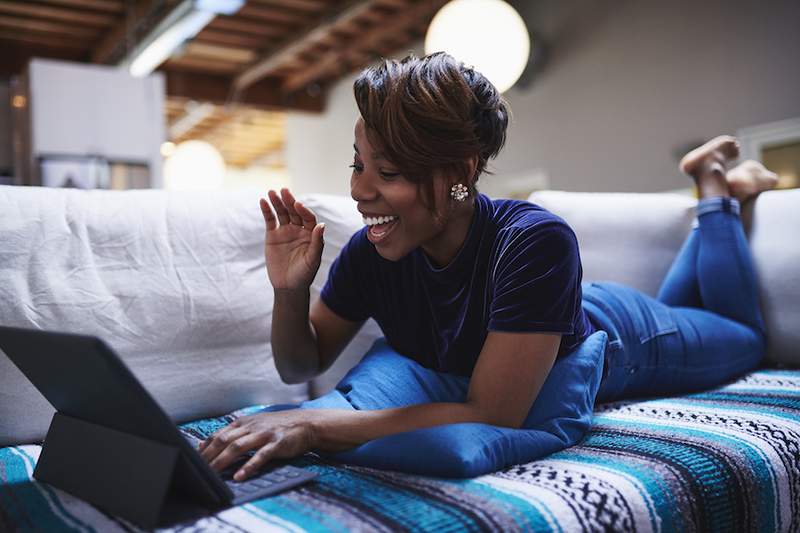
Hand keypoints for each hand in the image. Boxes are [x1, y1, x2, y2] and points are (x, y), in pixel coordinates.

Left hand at [198, 409, 317, 480]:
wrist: (306, 423)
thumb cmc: (279, 427)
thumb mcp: (255, 425)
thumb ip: (234, 433)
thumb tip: (207, 443)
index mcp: (244, 422)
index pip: (219, 434)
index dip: (205, 448)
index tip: (194, 461)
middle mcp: (252, 426)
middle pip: (224, 440)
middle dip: (209, 456)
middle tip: (198, 470)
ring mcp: (264, 434)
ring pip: (238, 447)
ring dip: (223, 461)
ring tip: (212, 474)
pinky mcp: (277, 443)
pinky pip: (260, 456)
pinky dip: (248, 466)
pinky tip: (240, 476)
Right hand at [259, 188, 324, 289]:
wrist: (288, 286)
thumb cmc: (304, 274)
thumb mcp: (312, 260)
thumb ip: (317, 243)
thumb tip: (321, 225)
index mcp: (311, 234)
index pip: (308, 217)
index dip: (303, 210)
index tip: (298, 204)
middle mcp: (299, 229)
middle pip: (294, 212)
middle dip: (289, 201)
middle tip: (284, 191)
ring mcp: (285, 231)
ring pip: (282, 213)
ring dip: (277, 202)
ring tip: (271, 192)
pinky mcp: (272, 235)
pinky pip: (270, 220)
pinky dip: (266, 210)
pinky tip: (263, 201)